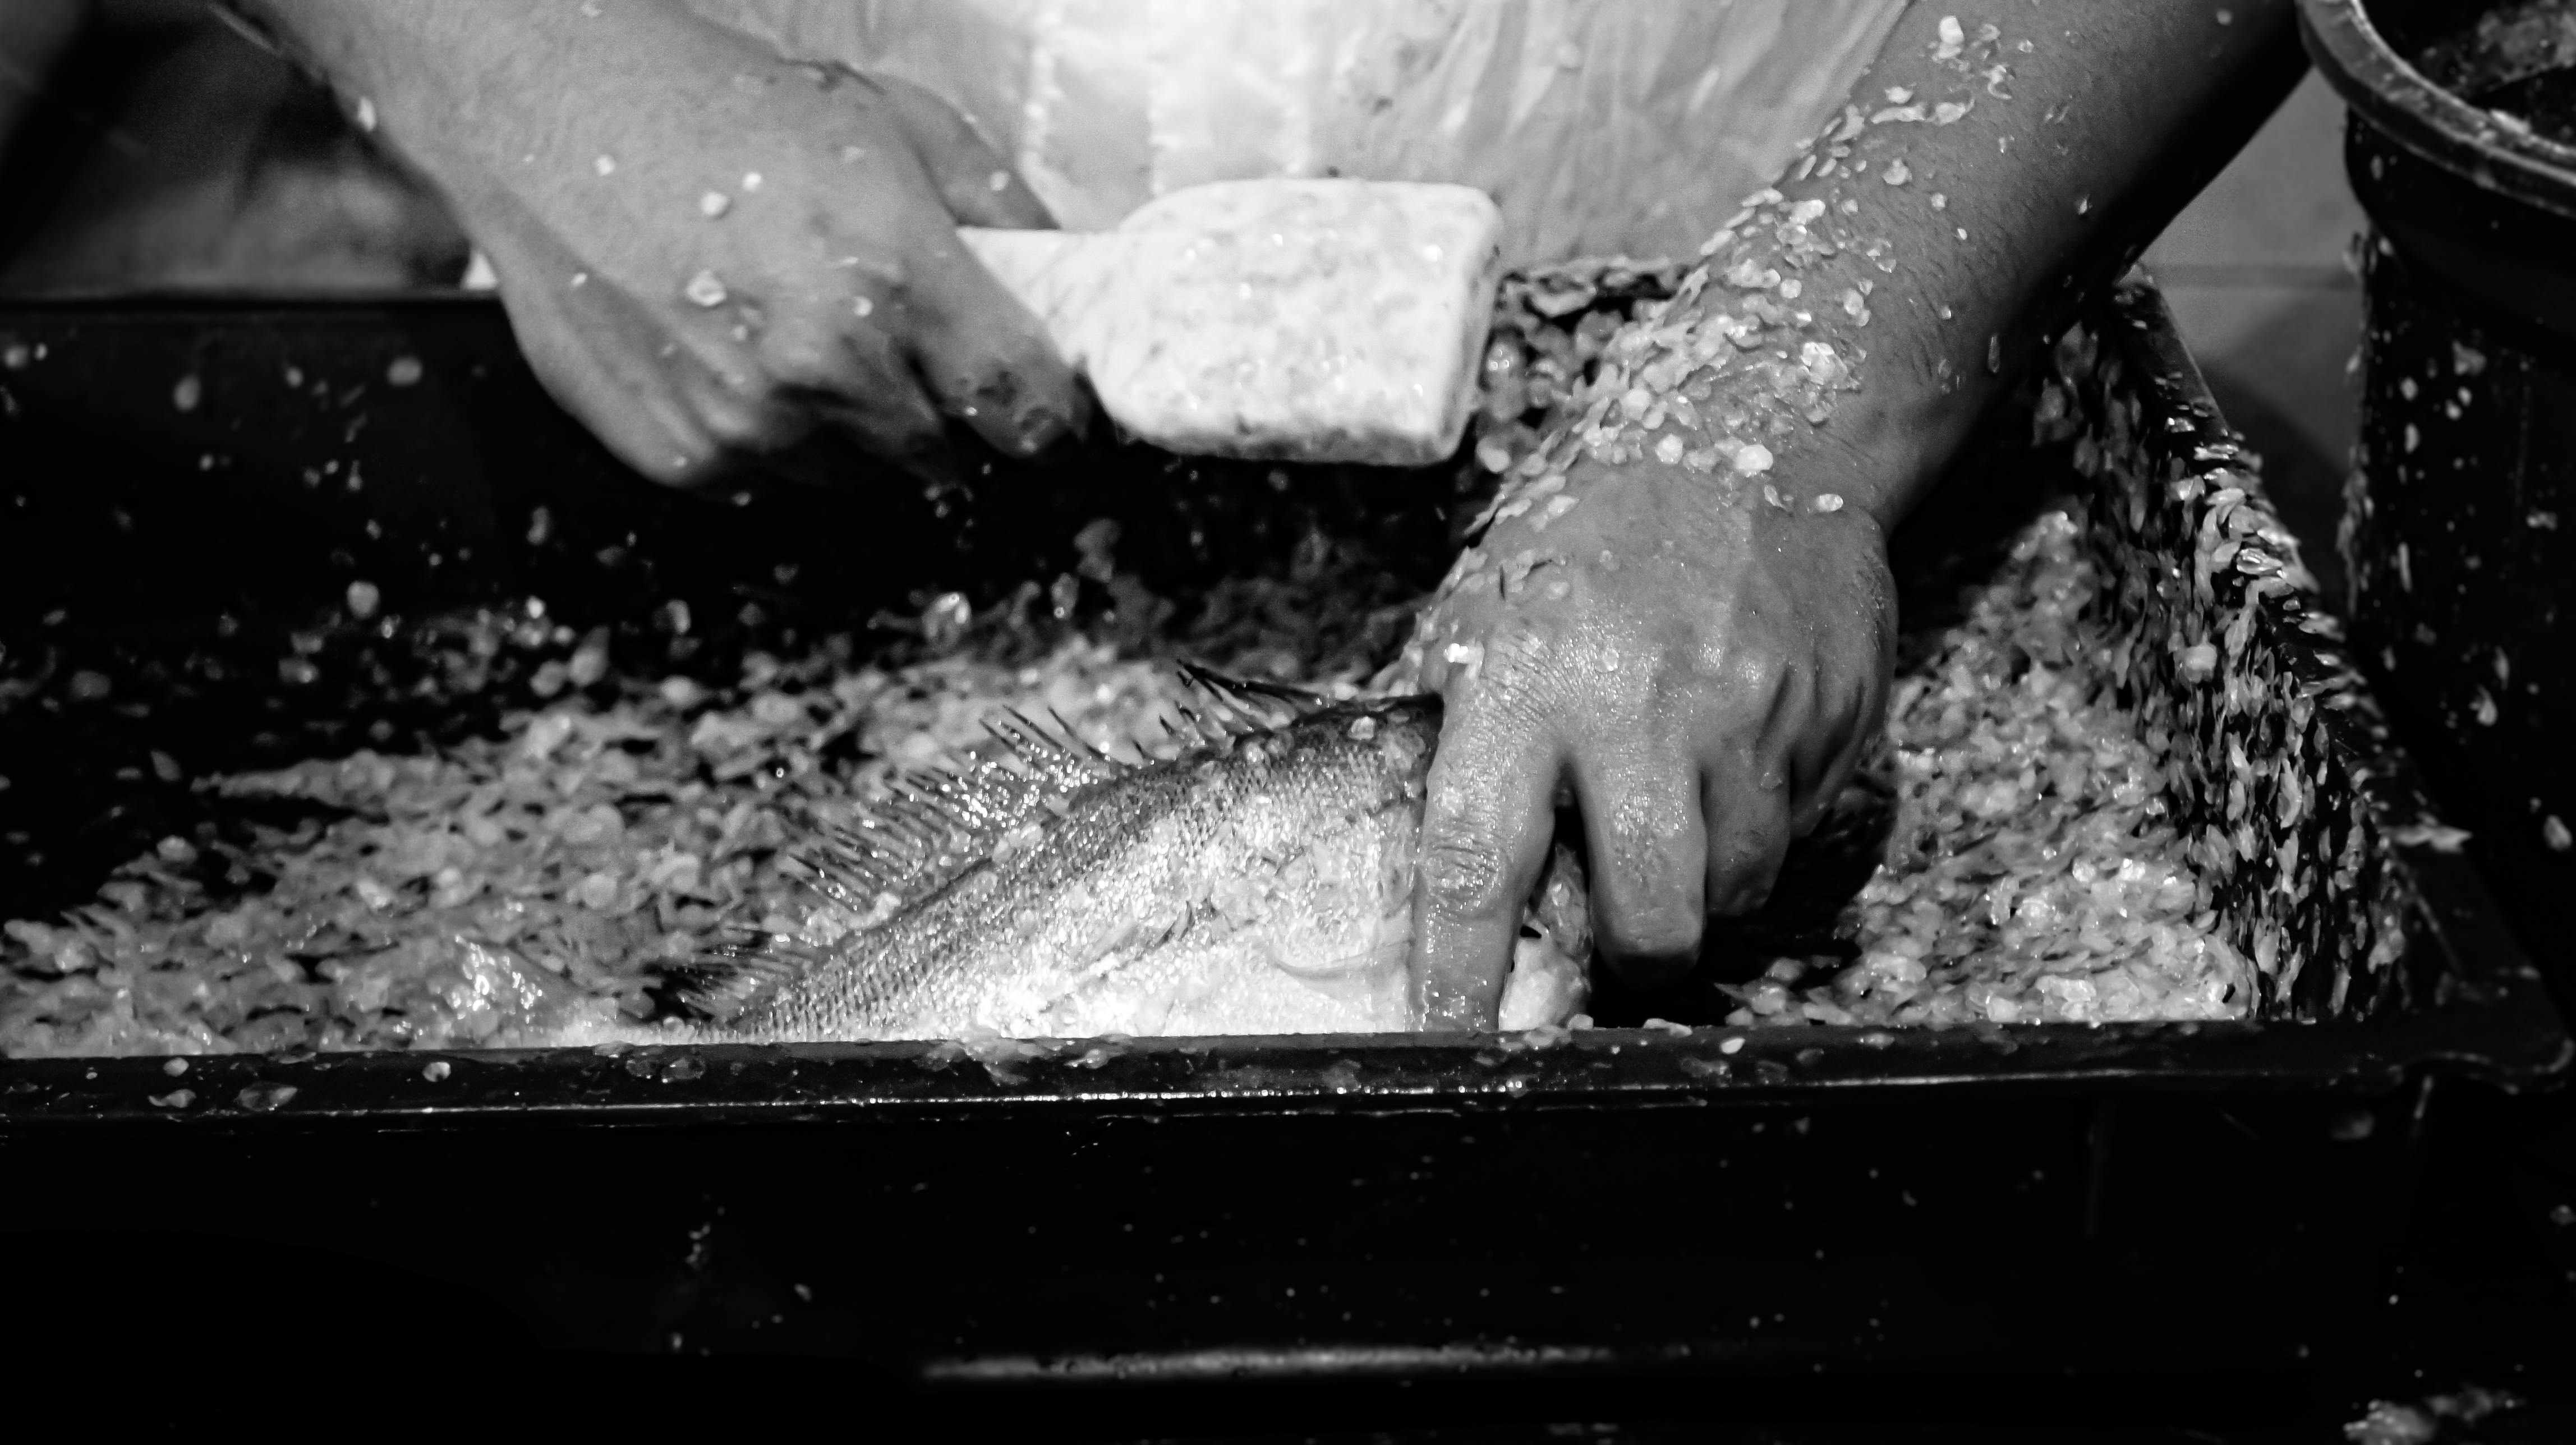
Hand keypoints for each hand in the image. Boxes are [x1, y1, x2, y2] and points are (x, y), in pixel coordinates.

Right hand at [355, 4, 1087, 484]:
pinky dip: (768, 437)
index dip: (1045, 416)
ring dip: (850, 428)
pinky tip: (731, 352)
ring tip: (797, 332)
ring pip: (859, 476)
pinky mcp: (684, 460)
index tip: (1038, 408)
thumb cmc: (721, 107)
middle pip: (947, 459)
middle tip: (892, 341)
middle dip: (938, 411)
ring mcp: (750, 427)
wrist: (551, 115)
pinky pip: (771, 481)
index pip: (1028, 414)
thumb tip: (1064, 281)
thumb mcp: (896, 121)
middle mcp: (826, 370)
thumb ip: (1000, 211)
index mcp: (898, 282)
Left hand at [1403, 439, 1895, 1026]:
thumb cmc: (1595, 528)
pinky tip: (1738, 748)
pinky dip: (1765, 818)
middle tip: (1621, 927)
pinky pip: (1798, 825)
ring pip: (1737, 885)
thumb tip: (1443, 869)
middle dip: (1636, 951)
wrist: (1759, 426)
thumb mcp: (1490, 607)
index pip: (1479, 863)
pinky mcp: (1833, 716)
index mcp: (1529, 681)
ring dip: (1707, 882)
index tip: (1449, 1040)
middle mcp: (1642, 706)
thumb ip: (1470, 734)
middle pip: (1651, 916)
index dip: (1461, 973)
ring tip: (1682, 806)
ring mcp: (1752, 714)